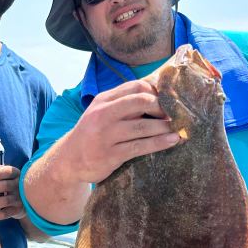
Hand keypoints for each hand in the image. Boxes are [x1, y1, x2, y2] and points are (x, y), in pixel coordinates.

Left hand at [0, 166, 25, 220]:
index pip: (6, 172)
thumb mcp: (3, 177)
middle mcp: (20, 185)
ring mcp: (19, 199)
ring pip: (5, 200)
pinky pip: (4, 213)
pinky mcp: (16, 210)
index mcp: (14, 174)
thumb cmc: (4, 184)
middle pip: (5, 186)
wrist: (20, 199)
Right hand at [61, 79, 181, 184]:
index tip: (169, 99)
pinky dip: (160, 143)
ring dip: (165, 127)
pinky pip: (140, 146)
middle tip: (176, 114)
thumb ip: (122, 104)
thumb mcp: (101, 113)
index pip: (135, 86)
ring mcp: (106, 135)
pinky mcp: (110, 155)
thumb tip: (156, 94)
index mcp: (103, 100)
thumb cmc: (91, 135)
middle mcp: (103, 114)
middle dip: (163, 107)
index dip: (156, 91)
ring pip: (143, 126)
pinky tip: (172, 141)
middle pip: (140, 101)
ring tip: (179, 128)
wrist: (68, 161)